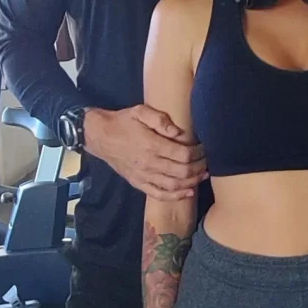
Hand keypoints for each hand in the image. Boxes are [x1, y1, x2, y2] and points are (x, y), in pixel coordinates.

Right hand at [84, 103, 206, 196]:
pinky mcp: (138, 183)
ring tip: (203, 176)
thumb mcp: (140, 111)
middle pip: (182, 171)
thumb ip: (160, 120)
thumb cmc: (122, 122)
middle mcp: (149, 163)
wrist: (100, 136)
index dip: (198, 153)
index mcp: (151, 145)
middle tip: (208, 162)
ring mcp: (143, 176)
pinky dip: (175, 196)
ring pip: (173, 185)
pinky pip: (159, 194)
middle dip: (199, 167)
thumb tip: (179, 132)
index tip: (204, 148)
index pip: (183, 154)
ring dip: (191, 182)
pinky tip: (187, 192)